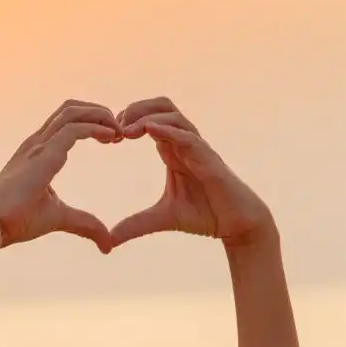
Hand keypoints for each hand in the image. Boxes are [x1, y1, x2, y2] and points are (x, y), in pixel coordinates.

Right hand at [0, 99, 119, 253]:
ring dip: (100, 116)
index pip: (66, 122)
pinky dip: (96, 128)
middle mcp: (37, 143)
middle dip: (99, 112)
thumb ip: (84, 224)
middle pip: (71, 109)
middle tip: (120, 130)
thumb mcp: (59, 218)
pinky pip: (74, 129)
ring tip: (118, 131)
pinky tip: (111, 137)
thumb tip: (107, 245)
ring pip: (73, 112)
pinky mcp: (43, 154)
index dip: (92, 122)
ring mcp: (39, 145)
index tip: (113, 138)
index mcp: (38, 152)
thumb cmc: (15, 220)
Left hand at [110, 97, 275, 248]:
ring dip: (147, 117)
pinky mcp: (210, 159)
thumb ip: (135, 225)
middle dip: (136, 109)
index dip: (128, 120)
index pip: (150, 119)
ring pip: (174, 116)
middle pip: (161, 106)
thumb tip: (109, 240)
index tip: (108, 136)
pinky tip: (150, 130)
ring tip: (126, 131)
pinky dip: (169, 130)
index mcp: (172, 151)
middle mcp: (185, 144)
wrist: (237, 225)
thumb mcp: (161, 219)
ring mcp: (198, 149)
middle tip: (115, 126)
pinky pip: (189, 137)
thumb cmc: (205, 215)